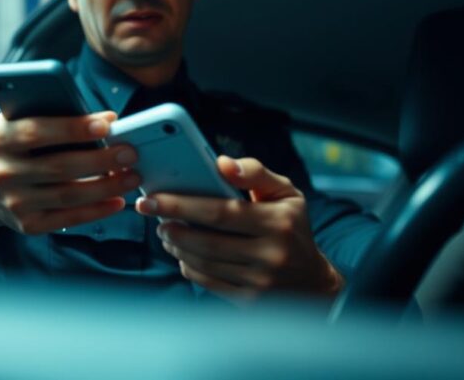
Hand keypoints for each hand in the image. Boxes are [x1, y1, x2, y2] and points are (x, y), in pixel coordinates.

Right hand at [0, 111, 139, 242]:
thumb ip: (54, 116)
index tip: (107, 125)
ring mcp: (14, 202)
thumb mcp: (19, 122)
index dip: (73, 129)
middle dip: (100, 160)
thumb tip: (107, 120)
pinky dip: (96, 211)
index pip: (38, 132)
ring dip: (105, 187)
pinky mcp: (27, 224)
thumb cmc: (14, 145)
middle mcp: (3, 172)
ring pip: (68, 195)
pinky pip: (68, 218)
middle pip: (59, 166)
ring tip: (132, 177)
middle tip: (130, 153)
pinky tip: (118, 201)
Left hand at [136, 156, 342, 301]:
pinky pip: (209, 282)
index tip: (153, 198)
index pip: (220, 212)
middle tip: (151, 214)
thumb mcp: (286, 192)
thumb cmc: (292, 228)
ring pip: (204, 262)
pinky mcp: (250, 300)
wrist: (312, 280)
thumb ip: (255, 172)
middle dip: (172, 227)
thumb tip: (222, 163)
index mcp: (277, 221)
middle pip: (207, 240)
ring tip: (166, 232)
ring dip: (177, 246)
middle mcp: (270, 253)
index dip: (182, 204)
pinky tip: (182, 254)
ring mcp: (260, 280)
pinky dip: (189, 267)